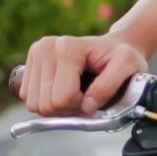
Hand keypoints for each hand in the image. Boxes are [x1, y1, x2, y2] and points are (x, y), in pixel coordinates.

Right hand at [17, 32, 149, 115]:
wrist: (112, 49)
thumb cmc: (120, 57)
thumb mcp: (127, 66)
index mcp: (67, 47)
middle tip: (85, 96)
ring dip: (57, 108)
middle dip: (68, 108)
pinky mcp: (29, 66)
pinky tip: (63, 90)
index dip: (80, 105)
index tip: (94, 94)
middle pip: (45, 104)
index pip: (62, 97)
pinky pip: (29, 100)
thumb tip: (86, 106)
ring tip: (75, 92)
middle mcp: (45, 48)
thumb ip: (109, 86)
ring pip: (35, 105)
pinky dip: (47, 103)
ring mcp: (35, 56)